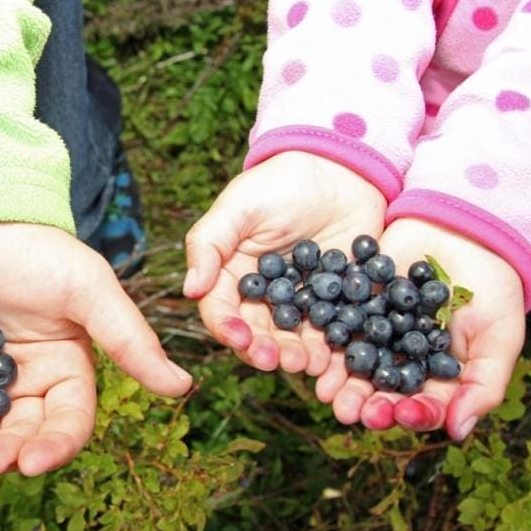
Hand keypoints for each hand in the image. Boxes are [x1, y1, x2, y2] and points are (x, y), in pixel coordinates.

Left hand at [0, 221, 191, 494]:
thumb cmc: (24, 244)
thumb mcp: (82, 286)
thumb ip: (128, 338)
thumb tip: (183, 385)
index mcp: (64, 366)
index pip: (68, 420)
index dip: (55, 446)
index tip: (31, 462)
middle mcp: (22, 382)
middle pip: (20, 437)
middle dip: (3, 457)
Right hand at [184, 152, 385, 374]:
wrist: (340, 167)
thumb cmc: (280, 182)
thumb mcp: (238, 207)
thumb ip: (208, 244)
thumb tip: (190, 290)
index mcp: (232, 276)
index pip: (222, 311)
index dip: (228, 329)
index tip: (240, 340)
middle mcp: (263, 296)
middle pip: (258, 334)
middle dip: (266, 351)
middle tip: (278, 360)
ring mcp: (301, 301)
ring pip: (294, 338)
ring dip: (298, 355)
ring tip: (306, 363)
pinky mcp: (337, 301)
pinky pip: (333, 331)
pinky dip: (333, 349)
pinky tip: (336, 357)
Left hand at [324, 218, 524, 436]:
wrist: (464, 231)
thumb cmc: (491, 287)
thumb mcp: (499, 336)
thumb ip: (483, 385)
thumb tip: (457, 432)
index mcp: (434, 375)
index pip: (421, 405)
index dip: (412, 414)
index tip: (402, 416)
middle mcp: (398, 359)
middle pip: (380, 390)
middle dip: (364, 403)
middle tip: (349, 414)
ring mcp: (373, 332)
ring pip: (353, 363)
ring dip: (338, 380)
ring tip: (326, 392)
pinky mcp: (352, 304)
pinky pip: (336, 325)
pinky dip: (326, 339)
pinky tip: (316, 349)